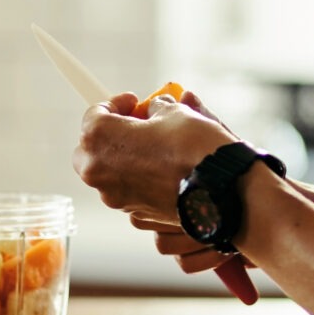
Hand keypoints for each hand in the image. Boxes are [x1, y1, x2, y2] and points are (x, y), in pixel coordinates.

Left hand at [72, 89, 234, 264]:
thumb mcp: (175, 112)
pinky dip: (139, 178)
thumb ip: (156, 109)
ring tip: (156, 147)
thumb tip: (155, 109)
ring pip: (109, 172)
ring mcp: (115, 196)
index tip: (134, 102)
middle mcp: (98, 171)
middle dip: (112, 134)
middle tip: (138, 124)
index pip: (94, 114)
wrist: (222, 191)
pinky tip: (165, 169)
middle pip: (91, 147)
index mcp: (99, 138)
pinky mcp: (135, 212)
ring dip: (125, 157)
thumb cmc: (195, 147)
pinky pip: (128, 190)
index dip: (117, 104)